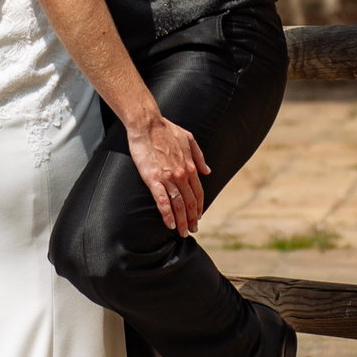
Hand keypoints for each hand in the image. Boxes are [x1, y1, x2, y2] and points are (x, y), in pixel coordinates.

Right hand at [125, 110, 211, 234]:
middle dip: (192, 219)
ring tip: (182, 232)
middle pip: (190, 202)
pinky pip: (162, 201)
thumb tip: (208, 171)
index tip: (199, 217)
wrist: (148, 124)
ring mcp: (168, 178)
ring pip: (178, 205)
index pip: (198, 192)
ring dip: (182, 221)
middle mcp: (182, 174)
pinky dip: (167, 214)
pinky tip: (169, 224)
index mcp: (190, 166)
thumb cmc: (167, 129)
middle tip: (192, 230)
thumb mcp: (189, 139)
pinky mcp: (153, 179)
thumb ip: (199, 156)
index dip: (200, 207)